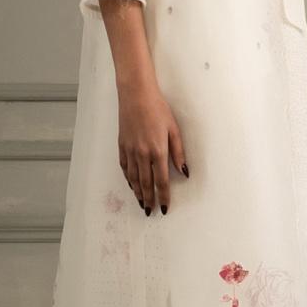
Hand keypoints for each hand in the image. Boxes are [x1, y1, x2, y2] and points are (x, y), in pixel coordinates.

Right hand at [117, 78, 187, 214]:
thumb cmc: (158, 109)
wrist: (136, 95)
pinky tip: (131, 184)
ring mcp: (130, 150)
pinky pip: (124, 167)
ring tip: (141, 203)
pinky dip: (128, 178)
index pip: (161, 181)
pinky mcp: (122, 145)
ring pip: (133, 178)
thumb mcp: (174, 129)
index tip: (164, 208)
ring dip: (138, 192)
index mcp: (158, 151)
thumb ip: (179, 152)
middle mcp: (142, 154)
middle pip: (146, 183)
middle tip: (151, 211)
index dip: (163, 196)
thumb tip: (184, 171)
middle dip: (149, 199)